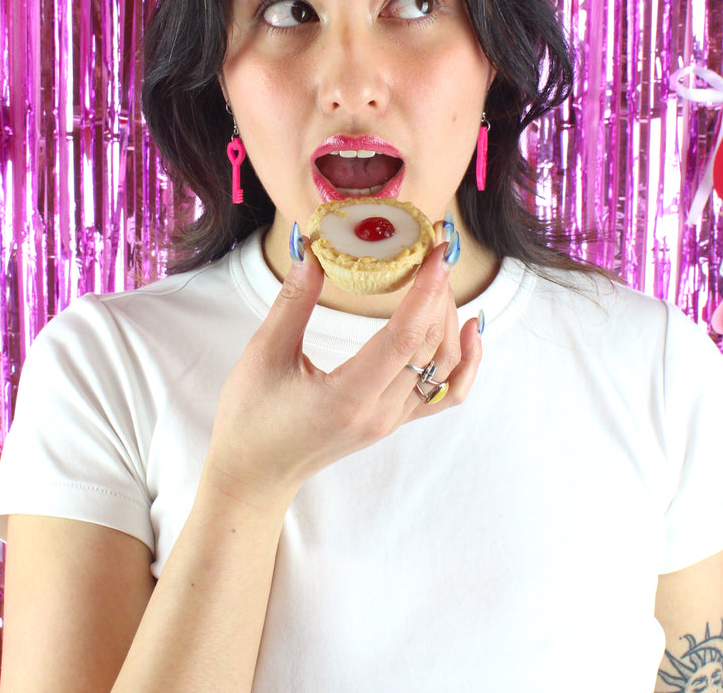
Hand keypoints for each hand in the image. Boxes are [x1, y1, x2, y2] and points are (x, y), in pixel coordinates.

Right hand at [203, 238, 482, 508]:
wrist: (255, 474)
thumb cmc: (251, 418)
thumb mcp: (264, 354)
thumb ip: (293, 300)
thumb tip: (310, 248)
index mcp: (349, 396)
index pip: (404, 336)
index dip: (426, 289)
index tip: (439, 250)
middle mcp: (381, 412)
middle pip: (431, 344)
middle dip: (439, 291)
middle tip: (435, 247)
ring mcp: (392, 419)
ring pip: (444, 364)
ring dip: (449, 317)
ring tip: (441, 276)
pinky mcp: (394, 420)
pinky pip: (445, 391)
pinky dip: (466, 360)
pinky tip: (471, 327)